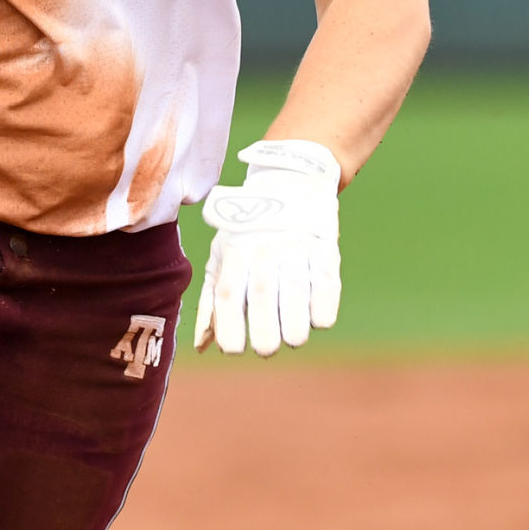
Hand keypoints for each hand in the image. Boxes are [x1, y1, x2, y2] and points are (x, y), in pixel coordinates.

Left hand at [193, 139, 340, 356]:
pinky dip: (323, 307)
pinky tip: (318, 320)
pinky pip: (326, 282)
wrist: (290, 179)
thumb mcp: (222, 253)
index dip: (229, 327)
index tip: (233, 349)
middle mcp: (262, 247)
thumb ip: (211, 300)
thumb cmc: (248, 228)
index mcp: (233, 250)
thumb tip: (202, 345)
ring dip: (295, 326)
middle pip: (261, 295)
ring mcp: (295, 245)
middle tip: (266, 348)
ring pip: (295, 292)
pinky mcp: (324, 246)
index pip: (227, 294)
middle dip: (264, 332)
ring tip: (293, 339)